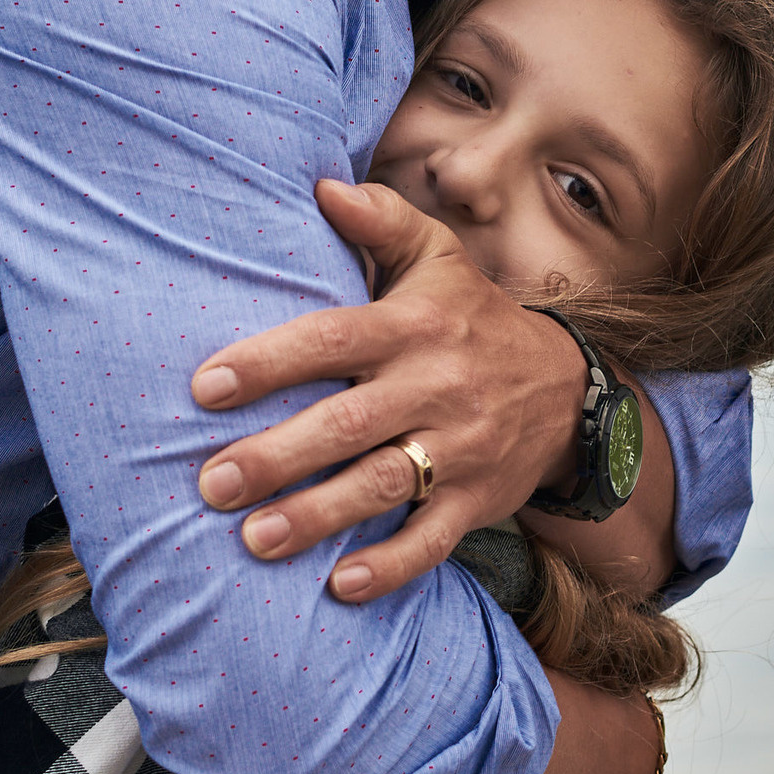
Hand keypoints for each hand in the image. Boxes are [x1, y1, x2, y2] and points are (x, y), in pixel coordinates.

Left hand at [190, 180, 584, 602]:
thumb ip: (380, 220)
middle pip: (348, 423)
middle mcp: (436, 386)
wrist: (568, 389)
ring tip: (254, 539)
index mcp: (415, 325)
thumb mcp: (439, 257)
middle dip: (277, 456)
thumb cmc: (474, 318)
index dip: (270, 362)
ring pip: (383, 486)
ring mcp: (460, 448)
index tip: (206, 386)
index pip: (333, 339)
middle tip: (211, 483)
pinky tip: (339, 585)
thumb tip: (318, 187)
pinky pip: (433, 539)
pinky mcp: (477, 500)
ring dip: (318, 517)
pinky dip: (390, 565)